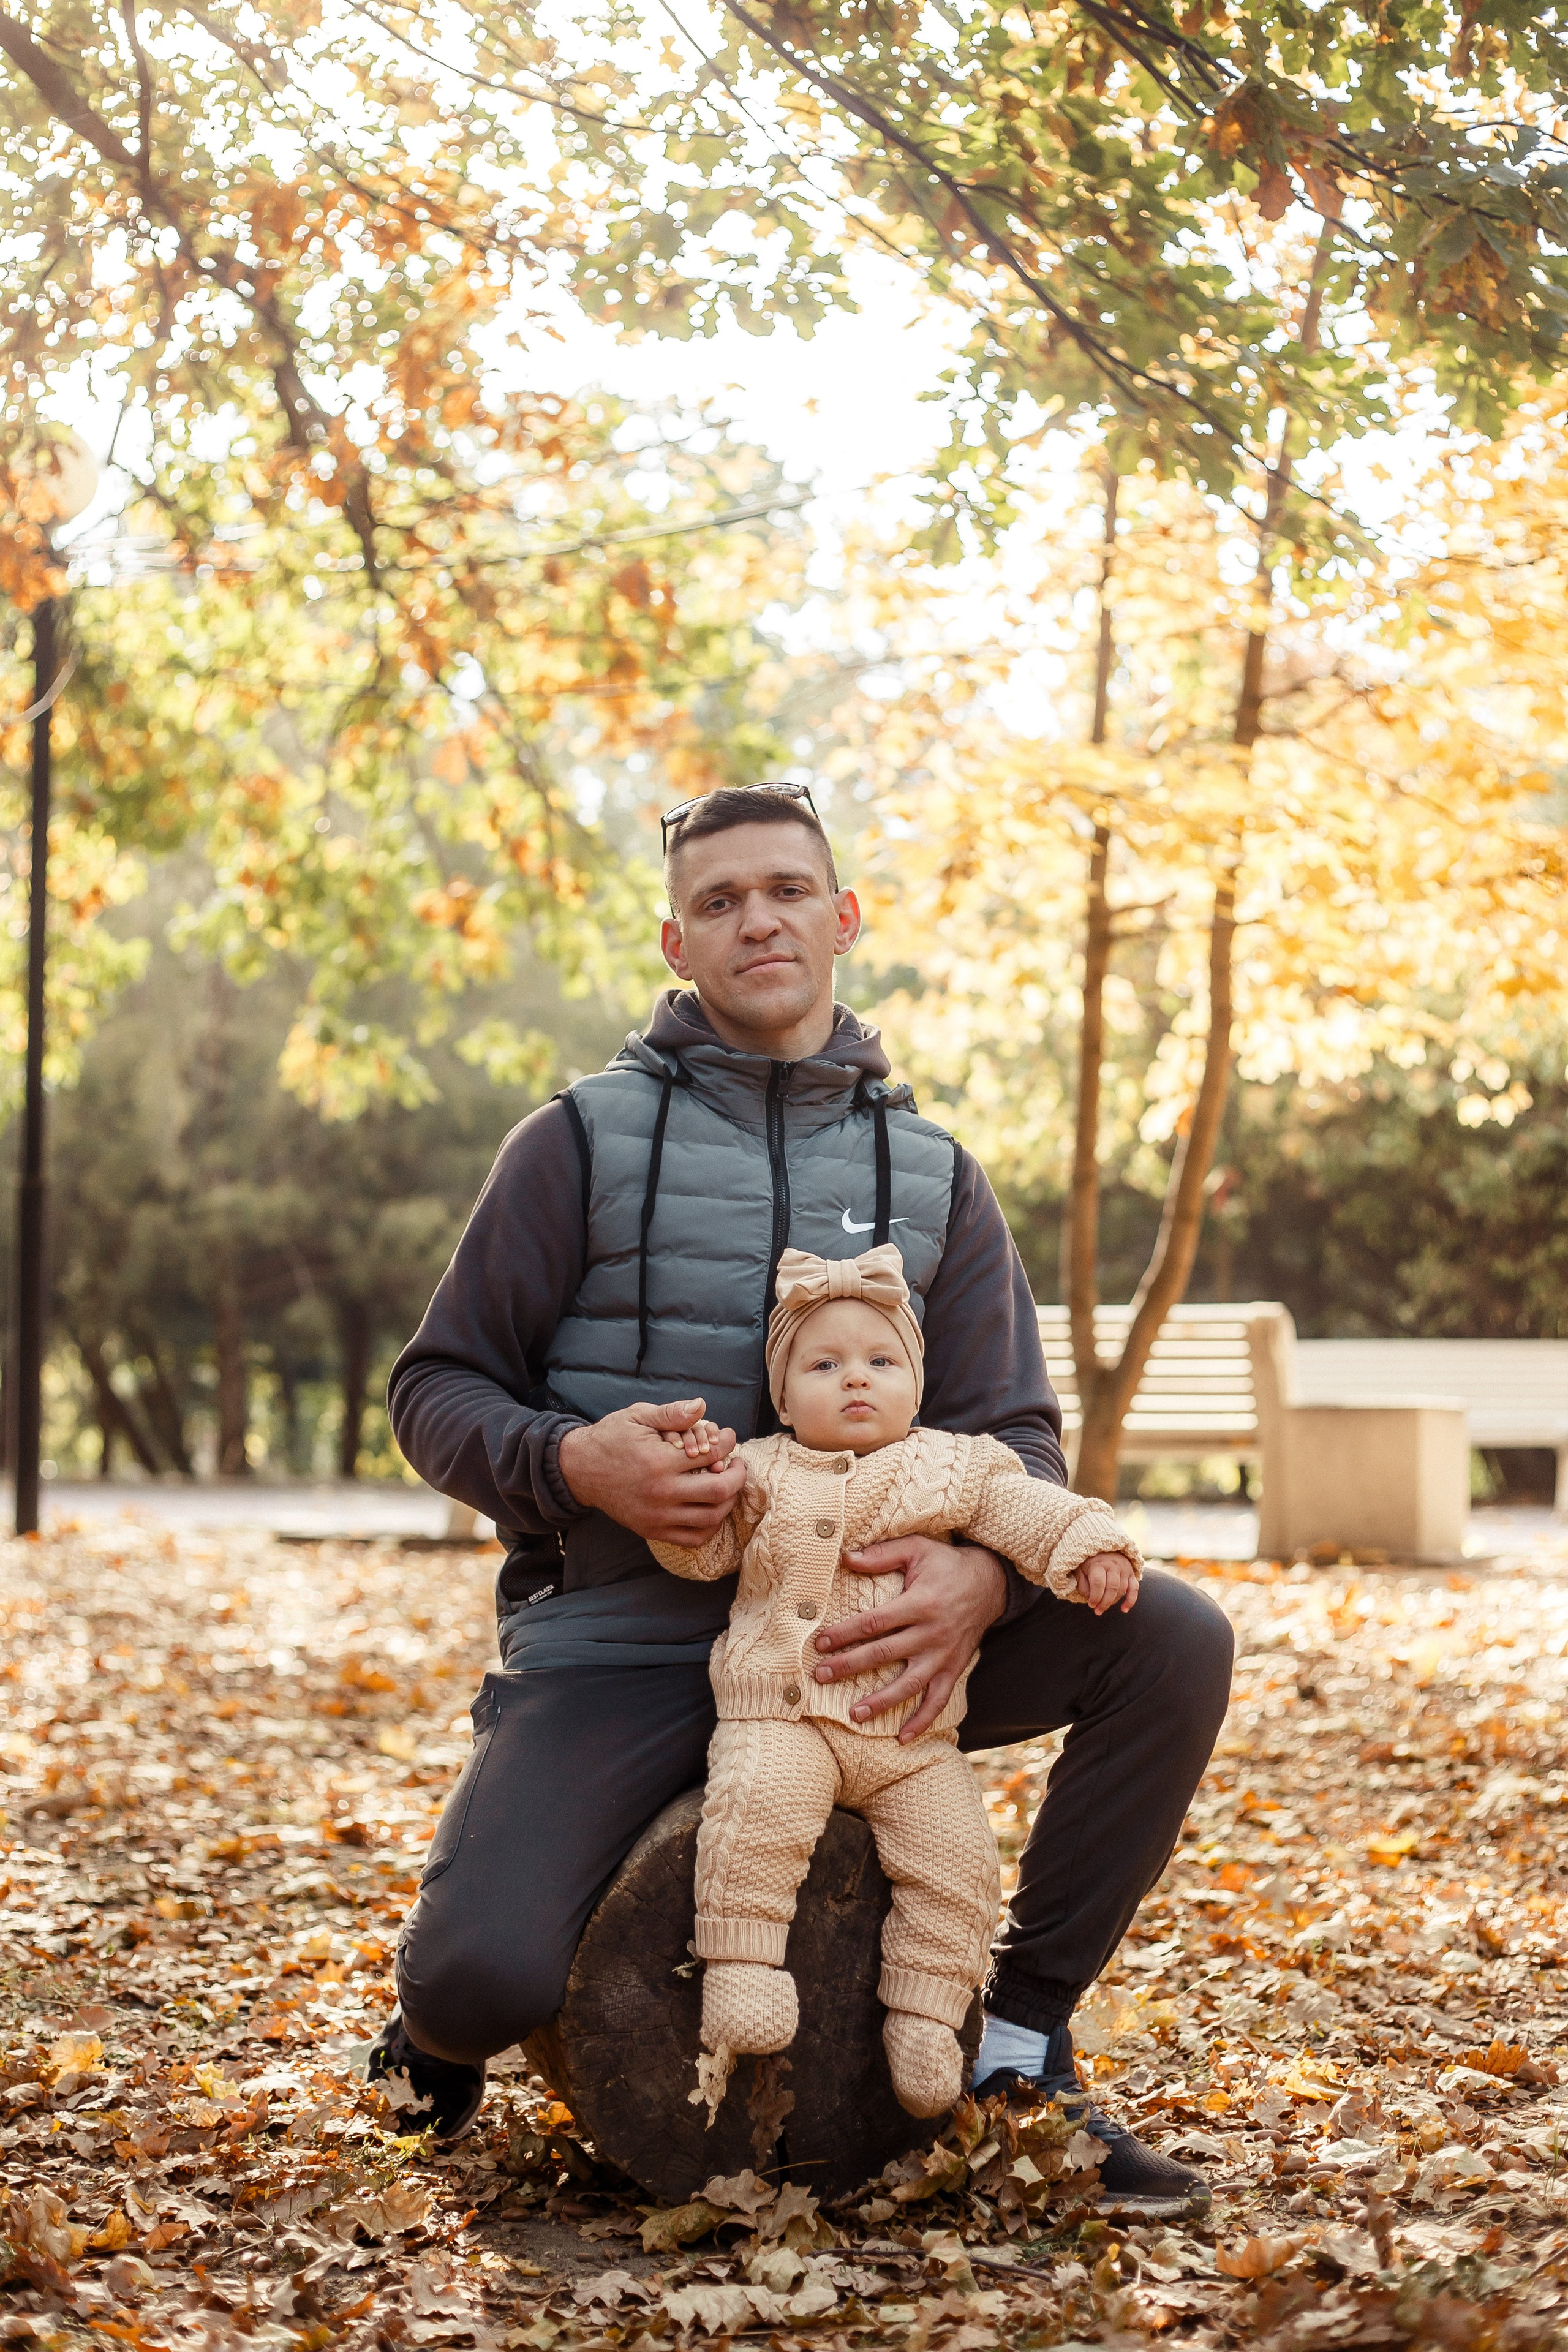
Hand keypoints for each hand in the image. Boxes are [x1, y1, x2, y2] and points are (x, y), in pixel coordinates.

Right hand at [559, 1399, 744, 1544]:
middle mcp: (661, 1493)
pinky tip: (711, 1508)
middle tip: (736, 1464)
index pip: (712, 1454)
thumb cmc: (611, 1438)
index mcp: (660, 1462)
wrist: (580, 1469)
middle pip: (719, 1491)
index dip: (727, 1443)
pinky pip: (692, 1538)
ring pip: (710, 1519)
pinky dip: (709, 1526)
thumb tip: (701, 1406)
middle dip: (737, 1476)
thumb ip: (672, 1413)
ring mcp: (657, 1516)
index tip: (729, 1437)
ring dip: (727, 1502)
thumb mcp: (638, 1416)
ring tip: (727, 1485)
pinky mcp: (651, 1530)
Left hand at [811, 1537, 1007, 1742]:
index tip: (821, 1643)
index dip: (846, 1633)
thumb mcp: (917, 1549)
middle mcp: (932, 1633)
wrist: (991, 1581)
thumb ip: (882, 1554)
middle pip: (885, 1653)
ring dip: (882, 1702)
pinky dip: (923, 1720)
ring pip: (910, 1684)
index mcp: (920, 1603)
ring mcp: (944, 1655)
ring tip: (854, 1715)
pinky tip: (903, 1738)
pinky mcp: (954, 1668)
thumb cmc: (947, 1564)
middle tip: (821, 1676)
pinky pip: (939, 1699)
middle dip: (850, 1666)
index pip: (875, 1622)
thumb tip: (845, 1557)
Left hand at [1075, 1551, 1138, 1614]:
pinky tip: (1124, 1609)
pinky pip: (1135, 1589)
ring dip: (1113, 1602)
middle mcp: (1113, 1565)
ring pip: (1122, 1590)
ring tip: (1104, 1608)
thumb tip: (1092, 1601)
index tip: (1091, 1605)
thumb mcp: (1081, 1572)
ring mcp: (1124, 1569)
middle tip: (1098, 1611)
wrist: (1105, 1550)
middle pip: (1112, 1587)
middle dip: (1105, 1603)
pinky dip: (1130, 1601)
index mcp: (1098, 1564)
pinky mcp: (1132, 1574)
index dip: (1095, 1597)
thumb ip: (1083, 1587)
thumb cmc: (1090, 1564)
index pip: (1098, 1583)